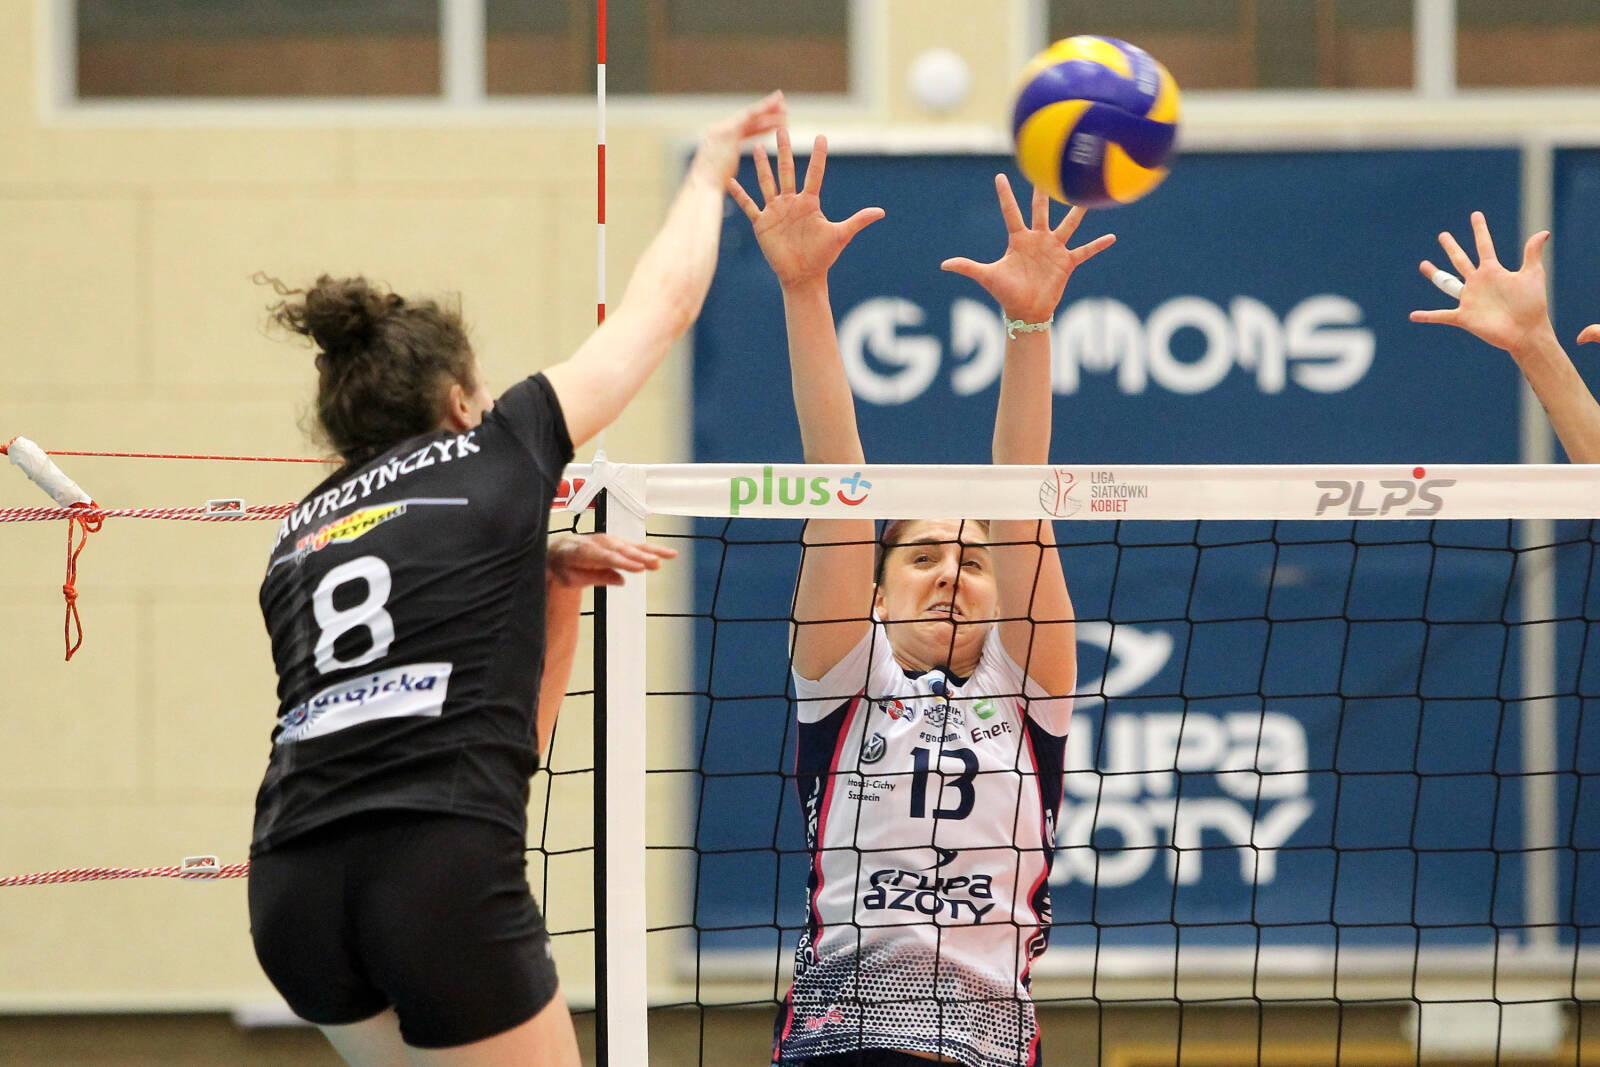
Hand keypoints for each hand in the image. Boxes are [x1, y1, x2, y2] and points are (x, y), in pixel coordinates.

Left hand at [547, 532, 675, 588]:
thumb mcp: (572, 578)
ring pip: (633, 546)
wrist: (559, 550)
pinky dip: (653, 549)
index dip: (624, 563)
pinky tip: (668, 554)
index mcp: (584, 551)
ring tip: (669, 556)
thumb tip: (621, 580)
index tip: (639, 569)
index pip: (607, 557)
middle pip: (623, 550)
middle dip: (640, 557)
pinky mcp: (619, 543)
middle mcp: (600, 542)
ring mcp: (610, 541)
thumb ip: (595, 577)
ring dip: (652, 551)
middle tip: (656, 563)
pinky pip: (637, 546)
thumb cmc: (564, 566)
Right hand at [688, 91, 786, 188]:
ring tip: (783, 102)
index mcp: (717, 142)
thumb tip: (727, 177)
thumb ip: (726, 170)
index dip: (760, 126)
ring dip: (768, 108)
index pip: (744, 131)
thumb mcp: (720, 177)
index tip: (774, 122)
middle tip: (781, 103)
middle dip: (764, 111)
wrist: (703, 189)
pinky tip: (779, 110)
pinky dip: (765, 111)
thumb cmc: (710, 191)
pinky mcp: (730, 131)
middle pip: (747, 119)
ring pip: (750, 114)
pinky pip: (751, 116)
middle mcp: (718, 131)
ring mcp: (723, 129)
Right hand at [726, 125, 884, 288]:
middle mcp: (791, 202)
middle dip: (784, 149)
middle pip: (786, 170)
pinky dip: (740, 194)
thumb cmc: (822, 256)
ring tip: (756, 146)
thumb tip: (881, 212)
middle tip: (781, 128)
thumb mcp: (841, 235)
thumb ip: (858, 221)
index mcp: (809, 202)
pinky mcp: (762, 223)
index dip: (818, 156)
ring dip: (762, 165)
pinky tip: (730, 181)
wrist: (802, 275)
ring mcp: (775, 211)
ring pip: (767, 182)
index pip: (814, 173)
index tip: (821, 136)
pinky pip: (749, 205)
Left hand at [941, 175, 1114, 324]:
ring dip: (1077, 212)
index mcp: (1018, 240)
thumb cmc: (1006, 293)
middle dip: (1043, 192)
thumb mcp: (987, 277)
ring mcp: (1054, 249)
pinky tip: (1112, 237)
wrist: (1026, 312)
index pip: (1010, 212)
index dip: (1005, 195)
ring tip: (1088, 195)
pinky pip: (1085, 251)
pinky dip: (1097, 245)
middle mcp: (1037, 239)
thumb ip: (967, 267)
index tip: (999, 176)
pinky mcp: (1067, 262)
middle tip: (1048, 169)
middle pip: (1041, 210)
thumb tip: (943, 264)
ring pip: (1068, 225)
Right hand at [1409, 211, 1553, 356]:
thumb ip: (1532, 253)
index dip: (1480, 230)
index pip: (1484, 245)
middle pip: (1461, 260)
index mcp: (1492, 271)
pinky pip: (1441, 316)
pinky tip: (1413, 315)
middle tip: (1443, 235)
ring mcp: (1470, 299)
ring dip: (1435, 274)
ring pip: (1447, 284)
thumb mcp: (1533, 275)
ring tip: (1423, 264)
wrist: (1527, 331)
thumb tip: (1543, 232)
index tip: (1475, 215)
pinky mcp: (1464, 317)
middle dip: (1452, 247)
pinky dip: (1427, 316)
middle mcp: (1478, 282)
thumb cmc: (1532, 304)